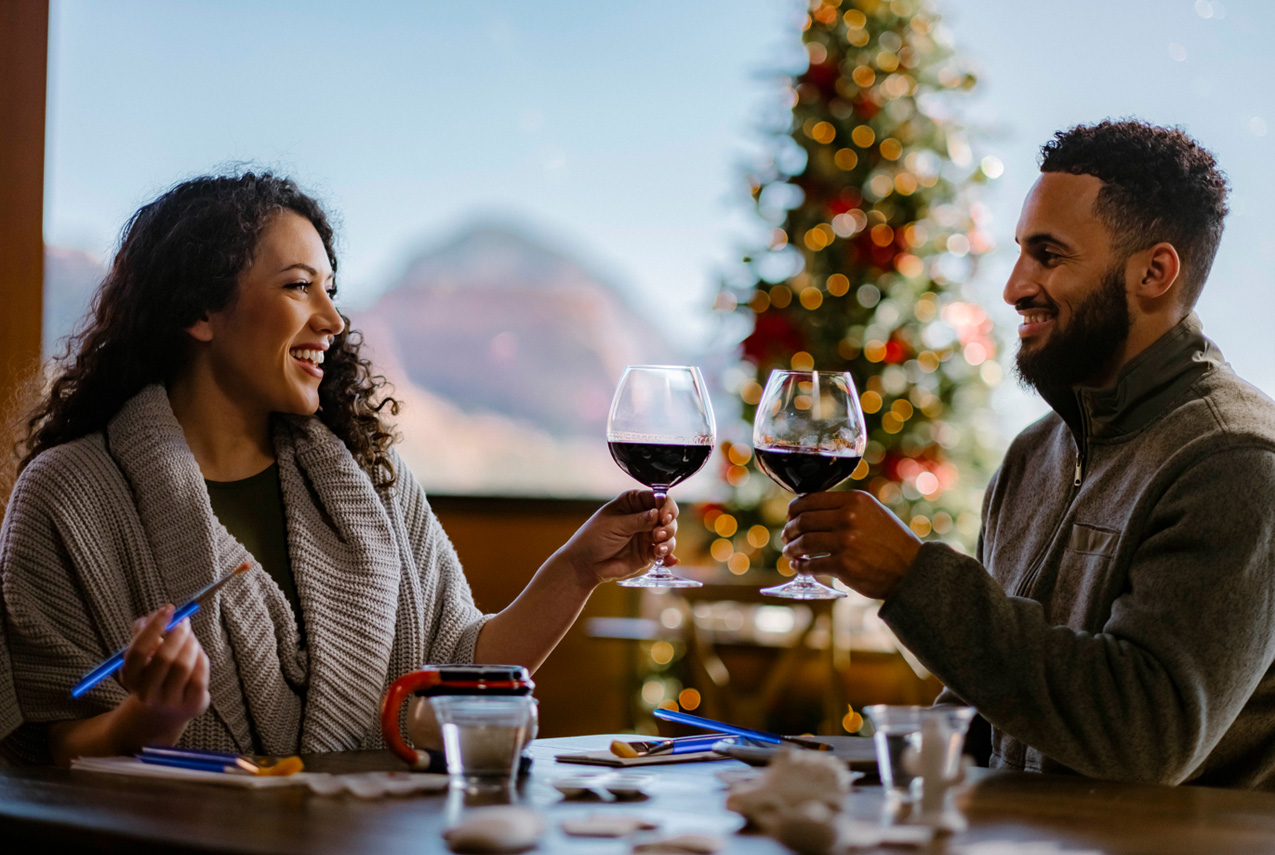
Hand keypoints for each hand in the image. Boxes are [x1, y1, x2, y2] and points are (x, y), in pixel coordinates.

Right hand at [119, 605, 210, 732]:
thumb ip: (144, 633)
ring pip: (183, 665)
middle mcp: (147, 693)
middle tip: (184, 622)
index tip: (169, 609)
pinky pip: (199, 674)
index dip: (154, 627)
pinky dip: (201, 657)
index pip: (138, 651)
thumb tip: (154, 615)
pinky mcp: (191, 704)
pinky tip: (198, 653)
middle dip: (177, 634)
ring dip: (190, 644)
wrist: (164, 713)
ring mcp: (170, 701)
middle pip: (163, 658)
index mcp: (129, 678)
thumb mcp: (144, 656)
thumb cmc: (154, 675)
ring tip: (191, 637)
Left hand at [557, 490, 678, 585]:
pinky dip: (668, 555)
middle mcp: (643, 516)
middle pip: (668, 515)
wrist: (585, 564)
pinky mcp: (648, 553)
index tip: (664, 516)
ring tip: (658, 548)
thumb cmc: (593, 538)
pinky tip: (668, 560)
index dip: (665, 506)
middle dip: (668, 525)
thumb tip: (657, 513)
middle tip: (659, 534)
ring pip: (669, 534)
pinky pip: (664, 552)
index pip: (657, 497)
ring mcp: (646, 535)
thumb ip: (638, 520)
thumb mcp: (615, 525)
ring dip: (668, 541)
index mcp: (632, 502)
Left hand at [782, 490, 921, 599]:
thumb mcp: (873, 513)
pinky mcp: (844, 565)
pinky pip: (811, 564)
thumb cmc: (891, 542)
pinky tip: (799, 567)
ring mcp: (846, 541)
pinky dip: (800, 566)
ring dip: (791, 548)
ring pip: (804, 541)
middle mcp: (849, 517)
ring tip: (789, 552)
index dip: (794, 509)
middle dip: (790, 530)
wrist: (912, 570)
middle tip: (786, 537)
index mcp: (855, 500)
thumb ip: (846, 508)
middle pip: (804, 520)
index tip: (790, 517)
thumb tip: (809, 510)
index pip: (811, 499)